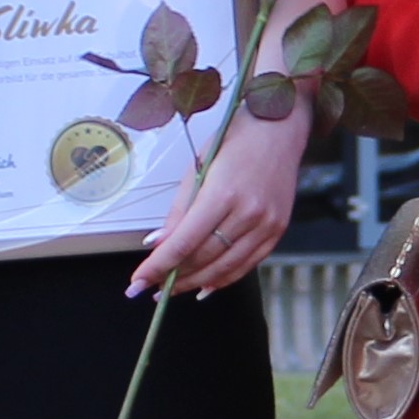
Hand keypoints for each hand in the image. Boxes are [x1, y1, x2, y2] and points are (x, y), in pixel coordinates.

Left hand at [126, 105, 306, 298]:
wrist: (279, 130)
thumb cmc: (235, 141)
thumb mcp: (198, 168)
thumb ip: (179, 211)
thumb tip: (158, 244)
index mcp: (223, 193)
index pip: (184, 242)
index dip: (158, 266)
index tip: (139, 282)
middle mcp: (248, 212)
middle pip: (204, 258)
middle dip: (174, 276)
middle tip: (153, 287)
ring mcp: (266, 223)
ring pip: (225, 267)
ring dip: (196, 282)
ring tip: (174, 288)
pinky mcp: (278, 230)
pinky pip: (248, 264)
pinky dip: (225, 278)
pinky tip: (206, 285)